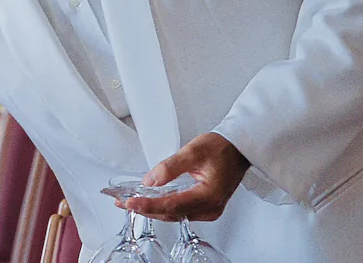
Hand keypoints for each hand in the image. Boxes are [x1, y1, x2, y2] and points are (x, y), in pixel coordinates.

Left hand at [123, 132, 249, 221]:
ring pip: (175, 214)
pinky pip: (181, 211)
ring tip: (130, 202)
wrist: (239, 148)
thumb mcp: (193, 151)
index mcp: (208, 196)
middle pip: (171, 214)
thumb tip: (150, 181)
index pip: (172, 205)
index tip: (130, 203)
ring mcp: (209, 209)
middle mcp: (210, 207)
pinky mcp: (206, 206)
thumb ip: (170, 167)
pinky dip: (164, 207)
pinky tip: (149, 202)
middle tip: (122, 202)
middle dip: (145, 209)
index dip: (148, 205)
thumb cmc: (222, 148)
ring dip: (152, 209)